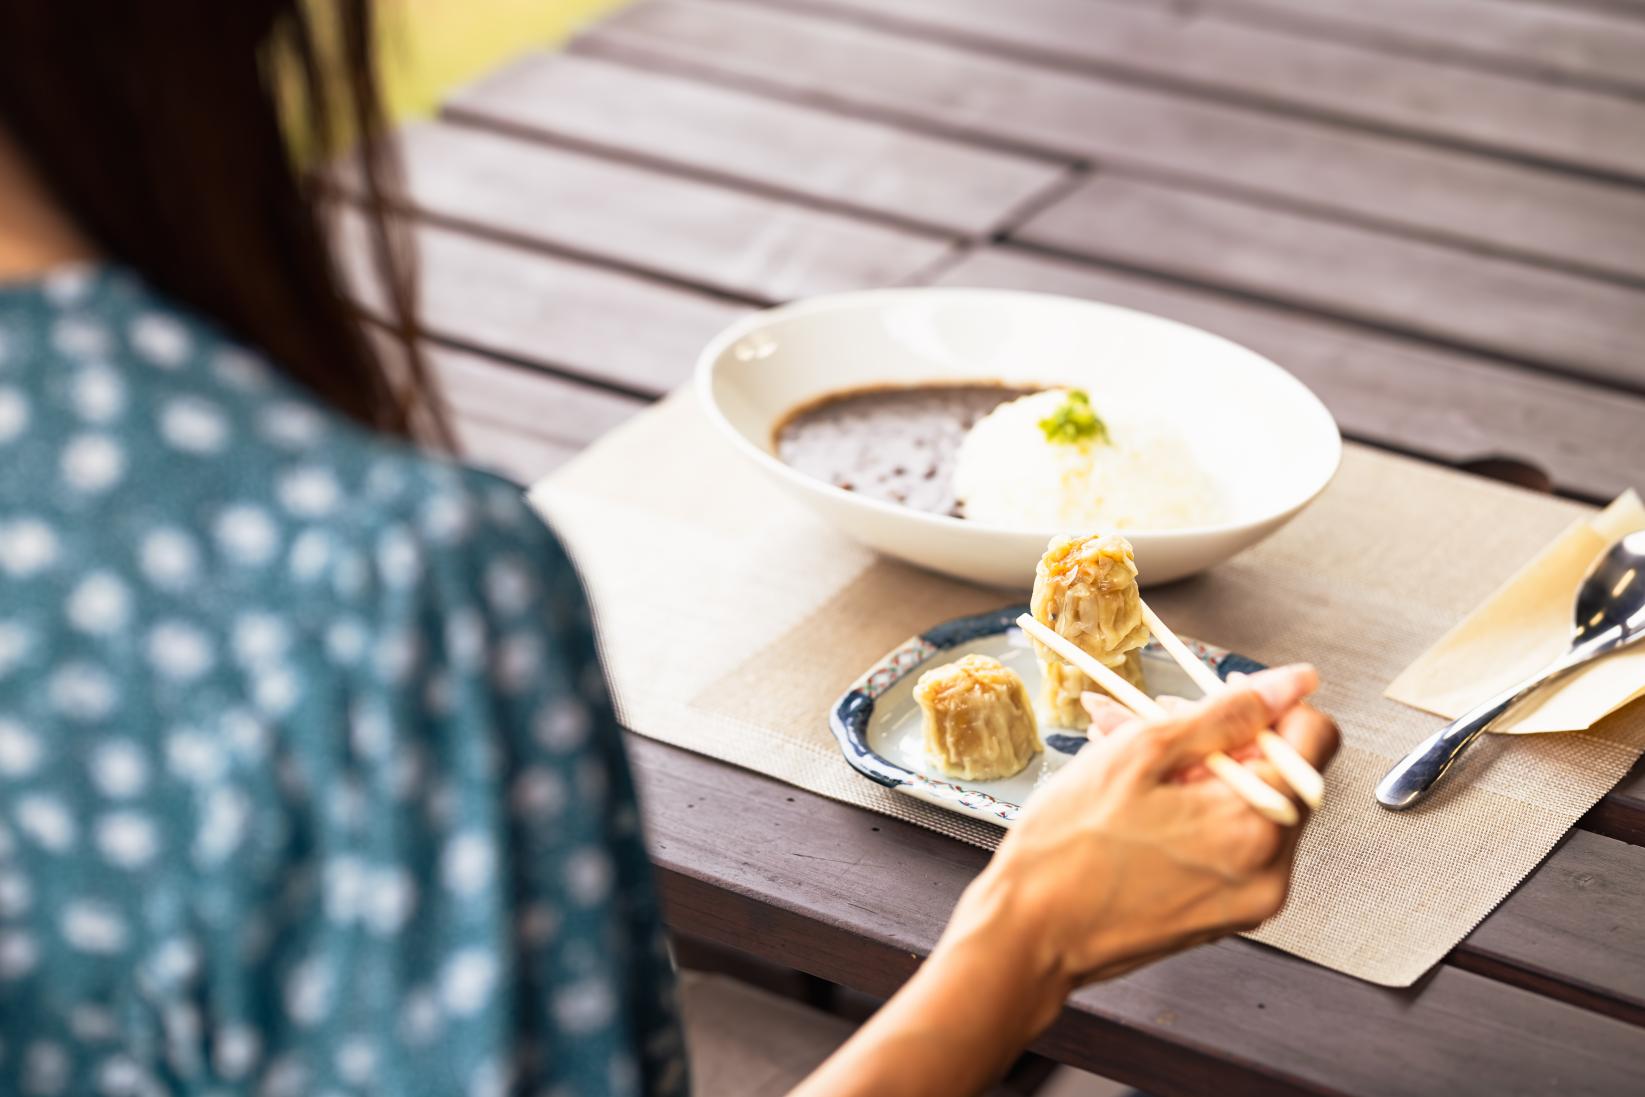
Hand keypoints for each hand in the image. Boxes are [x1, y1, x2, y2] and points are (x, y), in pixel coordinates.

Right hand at [938, 664, 1337, 1028]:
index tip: (1229, 699)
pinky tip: (1141, 803)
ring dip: (1204, 774)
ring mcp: (1250, 900)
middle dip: (1224, 738)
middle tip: (1159, 725)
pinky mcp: (1225, 915)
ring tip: (1135, 764)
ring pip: (1252, 807)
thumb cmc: (1067, 849)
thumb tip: (1292, 683)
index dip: (1272, 705)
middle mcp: (1269, 871)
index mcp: (1256, 826)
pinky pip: (1231, 846)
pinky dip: (1197, 814)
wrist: (1030, 934)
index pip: (1314, 738)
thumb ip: (1225, 714)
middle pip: (1281, 773)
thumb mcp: (1141, 753)